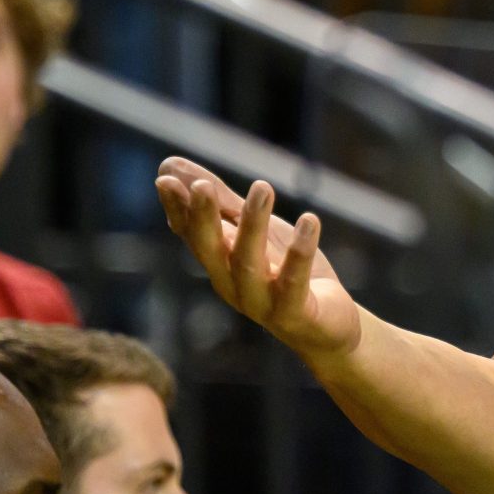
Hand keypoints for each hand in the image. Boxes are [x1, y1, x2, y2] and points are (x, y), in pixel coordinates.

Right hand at [155, 157, 360, 359]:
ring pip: (249, 264)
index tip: (164, 180)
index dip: (178, 209)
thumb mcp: (254, 232)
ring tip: (262, 186)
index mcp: (220, 263)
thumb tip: (172, 166)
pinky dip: (299, 252)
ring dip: (254, 224)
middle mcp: (233, 284)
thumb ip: (221, 202)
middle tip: (201, 186)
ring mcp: (262, 302)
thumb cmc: (285, 274)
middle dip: (204, 218)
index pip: (192, 234)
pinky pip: (293, 282)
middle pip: (212, 250)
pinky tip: (310, 219)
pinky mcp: (295, 313)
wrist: (329, 328)